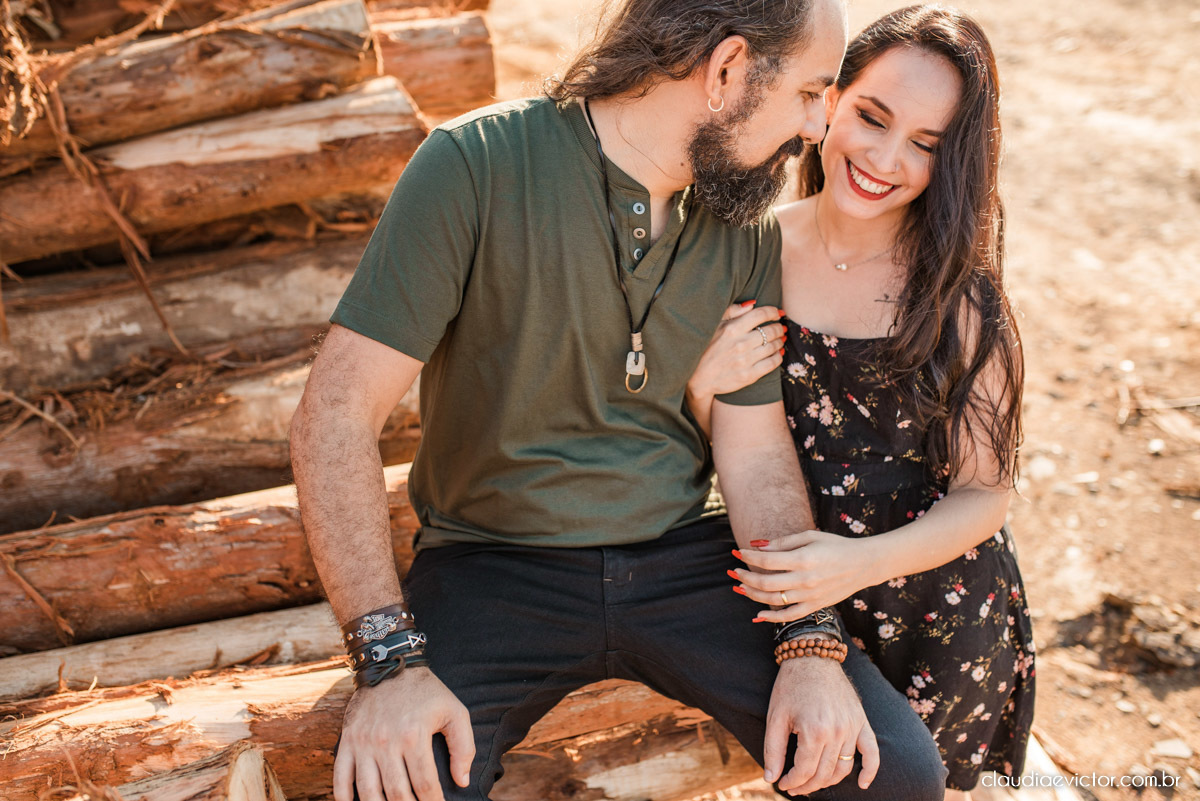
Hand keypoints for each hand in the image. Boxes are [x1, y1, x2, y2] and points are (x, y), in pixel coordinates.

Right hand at [334, 667, 474, 800]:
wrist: (389, 664)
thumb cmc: (426, 692)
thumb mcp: (455, 711)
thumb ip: (463, 746)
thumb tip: (460, 781)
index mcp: (414, 735)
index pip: (425, 784)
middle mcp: (386, 742)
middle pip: (397, 793)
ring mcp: (363, 743)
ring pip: (368, 791)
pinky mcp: (348, 740)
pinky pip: (341, 777)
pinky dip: (344, 798)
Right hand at [688, 302, 785, 400]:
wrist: (698, 378)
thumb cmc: (705, 348)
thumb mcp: (714, 326)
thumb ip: (732, 312)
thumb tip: (752, 304)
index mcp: (731, 329)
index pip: (760, 314)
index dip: (773, 312)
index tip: (777, 313)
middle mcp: (740, 344)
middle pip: (771, 330)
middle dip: (779, 327)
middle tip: (780, 328)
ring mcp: (745, 361)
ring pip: (774, 346)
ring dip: (780, 341)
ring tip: (779, 339)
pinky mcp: (749, 376)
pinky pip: (772, 363)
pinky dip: (778, 356)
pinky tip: (777, 353)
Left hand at [732, 531, 877, 619]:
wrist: (863, 564)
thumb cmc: (836, 546)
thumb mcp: (810, 536)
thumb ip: (783, 542)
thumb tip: (757, 546)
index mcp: (803, 559)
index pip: (766, 561)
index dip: (748, 557)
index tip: (737, 552)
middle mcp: (805, 580)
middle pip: (765, 583)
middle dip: (745, 577)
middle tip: (733, 571)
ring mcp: (810, 596)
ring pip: (773, 600)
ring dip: (752, 595)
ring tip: (739, 588)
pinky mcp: (815, 606)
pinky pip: (789, 616)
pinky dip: (772, 618)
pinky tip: (757, 615)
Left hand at [764, 654, 878, 794]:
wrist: (812, 657)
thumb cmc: (790, 686)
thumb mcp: (775, 717)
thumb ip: (773, 750)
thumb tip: (771, 778)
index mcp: (814, 731)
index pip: (805, 771)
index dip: (792, 782)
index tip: (782, 783)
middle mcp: (837, 731)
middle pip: (824, 773)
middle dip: (807, 785)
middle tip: (794, 786)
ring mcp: (852, 727)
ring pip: (844, 767)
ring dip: (828, 781)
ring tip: (813, 783)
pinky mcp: (861, 721)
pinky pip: (872, 752)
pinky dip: (870, 770)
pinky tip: (863, 783)